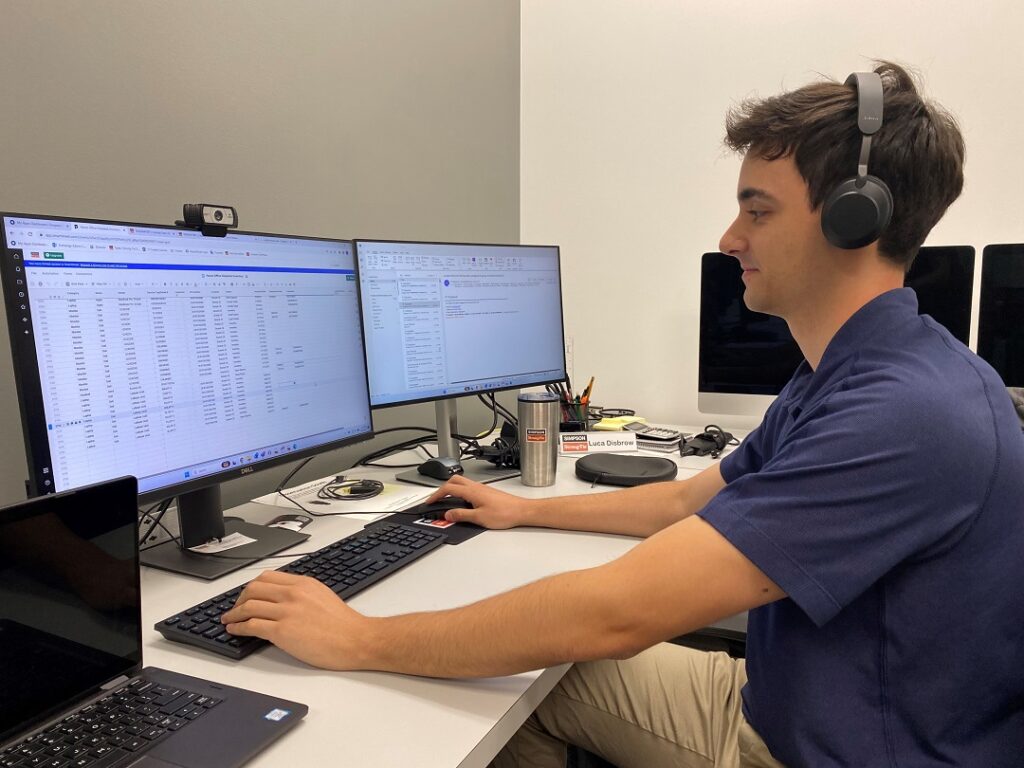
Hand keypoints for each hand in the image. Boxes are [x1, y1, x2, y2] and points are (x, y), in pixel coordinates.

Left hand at [222, 571, 370, 669]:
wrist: (355, 639)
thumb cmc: (344, 624)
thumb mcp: (322, 596)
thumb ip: (302, 594)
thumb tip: (284, 600)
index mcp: (303, 583)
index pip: (268, 577)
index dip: (251, 587)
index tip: (246, 595)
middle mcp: (293, 593)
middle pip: (254, 588)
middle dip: (239, 598)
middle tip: (235, 608)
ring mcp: (287, 611)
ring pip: (249, 605)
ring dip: (234, 613)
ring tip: (228, 620)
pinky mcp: (282, 631)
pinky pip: (252, 625)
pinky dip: (238, 627)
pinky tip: (234, 630)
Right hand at [424, 475, 532, 528]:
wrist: (522, 511)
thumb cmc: (505, 513)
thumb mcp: (479, 518)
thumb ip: (461, 515)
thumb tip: (448, 514)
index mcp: (472, 491)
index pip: (448, 489)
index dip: (436, 495)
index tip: (430, 501)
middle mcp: (476, 487)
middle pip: (454, 481)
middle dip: (442, 489)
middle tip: (436, 499)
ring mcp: (482, 488)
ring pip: (462, 483)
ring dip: (451, 489)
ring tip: (446, 500)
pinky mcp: (487, 492)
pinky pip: (469, 487)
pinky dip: (460, 492)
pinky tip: (463, 502)